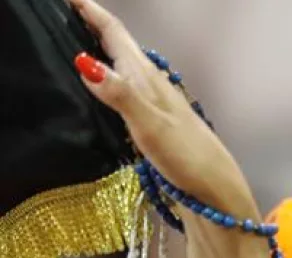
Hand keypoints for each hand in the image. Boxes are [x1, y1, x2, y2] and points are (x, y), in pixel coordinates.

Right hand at [70, 0, 258, 224]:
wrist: (217, 193)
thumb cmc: (187, 158)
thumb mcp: (151, 125)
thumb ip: (120, 94)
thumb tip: (85, 62)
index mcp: (147, 78)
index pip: (114, 33)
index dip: (90, 11)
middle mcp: (152, 85)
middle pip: (117, 46)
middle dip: (90, 26)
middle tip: (61, 15)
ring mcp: (154, 105)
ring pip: (122, 68)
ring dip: (99, 52)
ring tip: (71, 43)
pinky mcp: (154, 125)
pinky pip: (124, 92)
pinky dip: (107, 82)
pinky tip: (98, 90)